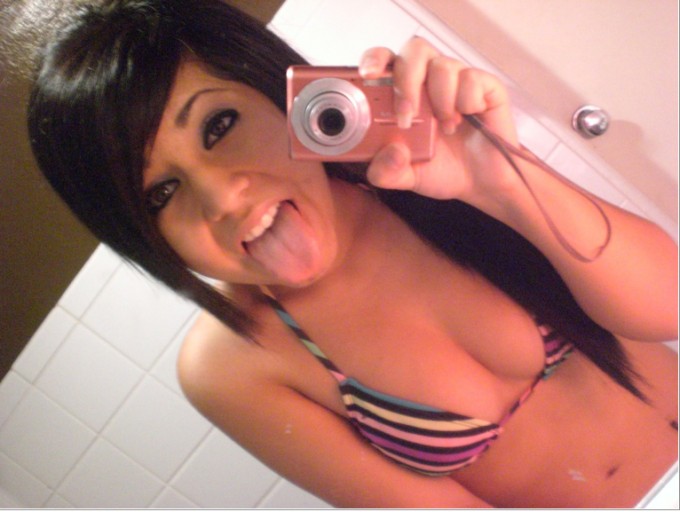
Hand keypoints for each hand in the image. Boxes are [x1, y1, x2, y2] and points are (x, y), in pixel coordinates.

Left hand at [359, 38, 520, 202]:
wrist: (481, 185)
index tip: (368, 74)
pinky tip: (467, 119)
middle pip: (414, 50)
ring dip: (440, 100)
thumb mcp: (405, 176)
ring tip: (445, 128)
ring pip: (443, 65)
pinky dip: (467, 101)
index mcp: (403, 92)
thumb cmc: (441, 170)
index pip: (385, 59)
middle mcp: (429, 79)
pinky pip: (472, 78)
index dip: (375, 58)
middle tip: (407, 118)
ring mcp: (457, 80)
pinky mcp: (486, 87)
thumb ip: (386, 171)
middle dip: (406, 81)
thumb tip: (391, 152)